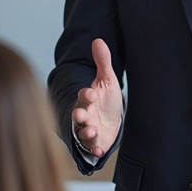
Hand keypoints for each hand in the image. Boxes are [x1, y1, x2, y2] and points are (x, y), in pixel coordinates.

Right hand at [72, 38, 122, 156]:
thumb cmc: (107, 99)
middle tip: (81, 114)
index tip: (92, 93)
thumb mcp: (108, 80)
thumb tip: (98, 40)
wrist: (113, 120)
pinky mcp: (94, 142)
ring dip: (86, 132)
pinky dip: (94, 149)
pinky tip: (98, 150)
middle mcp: (84, 114)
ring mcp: (88, 129)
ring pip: (82, 131)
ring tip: (92, 131)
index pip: (84, 95)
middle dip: (78, 114)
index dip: (86, 94)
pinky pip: (91, 147)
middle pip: (78, 114)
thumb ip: (103, 62)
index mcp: (87, 99)